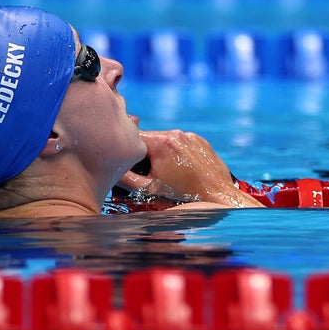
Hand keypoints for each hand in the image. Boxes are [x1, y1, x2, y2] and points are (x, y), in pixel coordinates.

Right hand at [117, 130, 262, 207]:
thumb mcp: (149, 189)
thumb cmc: (183, 195)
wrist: (218, 195)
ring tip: (169, 172)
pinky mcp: (200, 140)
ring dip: (162, 152)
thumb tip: (111, 169)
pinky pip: (181, 143)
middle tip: (151, 172)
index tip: (132, 164)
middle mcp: (176, 133)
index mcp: (161, 142)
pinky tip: (182, 169)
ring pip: (165, 140)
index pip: (134, 137)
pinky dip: (177, 153)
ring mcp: (190, 136)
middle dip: (146, 153)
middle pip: (150, 138)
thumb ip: (125, 178)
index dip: (130, 150)